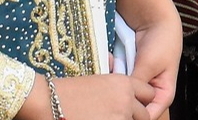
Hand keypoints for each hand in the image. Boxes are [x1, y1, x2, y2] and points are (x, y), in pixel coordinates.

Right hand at [18, 74, 154, 119]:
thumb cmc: (69, 90)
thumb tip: (127, 99)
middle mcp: (126, 100)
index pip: (149, 94)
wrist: (48, 99)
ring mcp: (118, 116)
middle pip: (144, 114)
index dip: (141, 101)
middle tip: (116, 115)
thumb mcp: (100, 81)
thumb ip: (118, 90)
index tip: (134, 106)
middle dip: (133, 116)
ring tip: (103, 117)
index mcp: (124, 83)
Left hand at [117, 0, 180, 118]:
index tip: (115, 111)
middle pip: (132, 109)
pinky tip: (108, 61)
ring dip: (112, 85)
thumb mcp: (148, 65)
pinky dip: (110, 73)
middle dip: (119, 100)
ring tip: (108, 70)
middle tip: (107, 91)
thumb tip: (122, 103)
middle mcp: (150, 94)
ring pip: (122, 96)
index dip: (131, 117)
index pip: (147, 118)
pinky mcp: (127, 74)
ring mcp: (137, 84)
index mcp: (163, 96)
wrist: (155, 19)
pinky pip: (116, 82)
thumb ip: (136, 85)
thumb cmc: (161, 42)